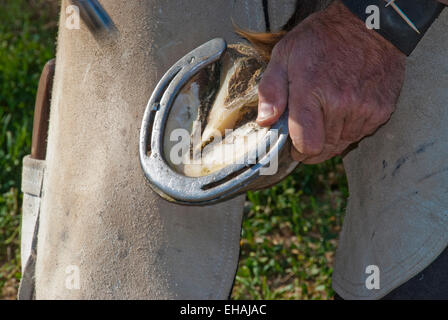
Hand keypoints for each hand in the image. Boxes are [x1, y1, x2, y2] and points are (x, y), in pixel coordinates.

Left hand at [256, 0, 405, 163]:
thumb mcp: (284, 55)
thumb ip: (271, 91)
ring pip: (343, 143)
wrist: (369, 24)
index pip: (308, 144)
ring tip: (327, 115)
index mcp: (312, 92)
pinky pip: (362, 134)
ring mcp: (364, 108)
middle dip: (313, 145)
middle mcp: (341, 104)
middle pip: (325, 148)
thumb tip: (265, 121)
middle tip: (308, 132)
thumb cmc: (322, 38)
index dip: (298, 150)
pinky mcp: (382, 110)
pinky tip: (344, 111)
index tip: (295, 146)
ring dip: (332, 137)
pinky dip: (350, 129)